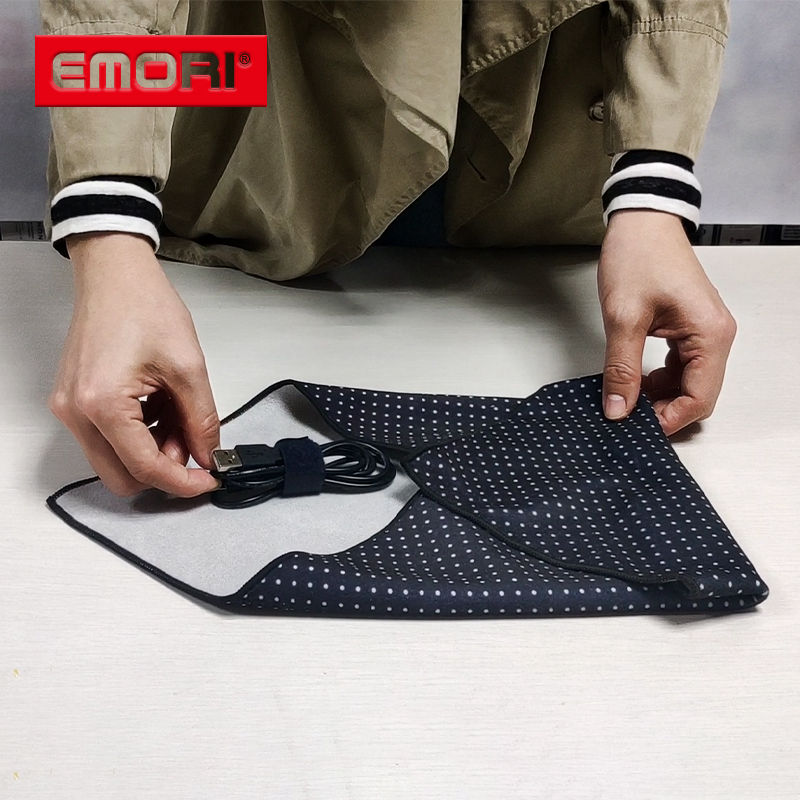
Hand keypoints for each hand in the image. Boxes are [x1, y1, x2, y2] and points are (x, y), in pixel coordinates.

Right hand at [49, 232, 220, 496]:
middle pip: (122, 477)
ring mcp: (71, 408)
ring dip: (152, 452)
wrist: (115, 275)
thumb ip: (202, 420)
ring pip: (114, 460)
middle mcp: (77, 413)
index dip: (183, 482)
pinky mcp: (74, 401)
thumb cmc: (146, 307)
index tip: (210, 480)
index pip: (145, 468)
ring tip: (179, 416)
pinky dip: (138, 436)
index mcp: (103, 405)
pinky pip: (107, 438)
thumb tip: (208, 456)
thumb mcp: (189, 368)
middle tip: (195, 446)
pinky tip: (161, 409)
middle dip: (164, 470)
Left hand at [597, 209, 736, 435]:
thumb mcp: (623, 318)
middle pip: (698, 393)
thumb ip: (621, 368)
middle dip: (665, 409)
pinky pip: (680, 365)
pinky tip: (635, 379)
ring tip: (627, 397)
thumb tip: (618, 409)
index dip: (670, 419)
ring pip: (688, 381)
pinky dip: (659, 377)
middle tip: (628, 416)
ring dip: (660, 394)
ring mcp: (703, 331)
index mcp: (710, 334)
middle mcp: (715, 335)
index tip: (638, 428)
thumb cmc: (639, 257)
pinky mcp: (688, 327)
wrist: (641, 222)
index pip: (700, 397)